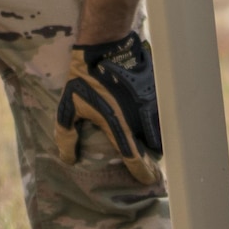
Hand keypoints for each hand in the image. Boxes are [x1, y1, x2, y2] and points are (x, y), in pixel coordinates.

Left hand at [55, 32, 161, 183]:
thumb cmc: (85, 77)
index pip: (134, 156)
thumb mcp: (68, 105)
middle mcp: (138, 117)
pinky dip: (160, 121)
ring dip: (158, 139)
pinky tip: (151, 122)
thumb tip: (68, 159)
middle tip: (148, 164)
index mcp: (117, 124)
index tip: (148, 182)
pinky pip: (163, 114)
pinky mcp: (156, 92)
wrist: (106, 46)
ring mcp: (150, 103)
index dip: (142, 172)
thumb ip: (66, 134)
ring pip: (162, 130)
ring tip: (151, 145)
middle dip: (153, 157)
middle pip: (154, 146)